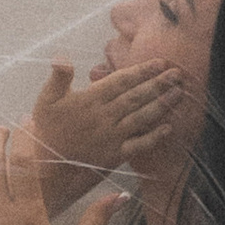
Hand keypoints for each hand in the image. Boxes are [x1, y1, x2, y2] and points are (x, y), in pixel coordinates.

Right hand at [24, 57, 185, 189]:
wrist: (47, 168)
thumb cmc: (47, 131)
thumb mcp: (46, 100)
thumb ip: (58, 77)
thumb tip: (62, 56)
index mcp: (90, 100)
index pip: (120, 81)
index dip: (141, 71)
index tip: (159, 62)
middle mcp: (104, 117)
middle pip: (136, 97)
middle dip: (158, 84)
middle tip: (177, 74)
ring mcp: (112, 137)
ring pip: (141, 117)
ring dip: (161, 105)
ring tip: (178, 94)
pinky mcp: (115, 155)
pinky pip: (139, 145)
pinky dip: (155, 137)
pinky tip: (168, 128)